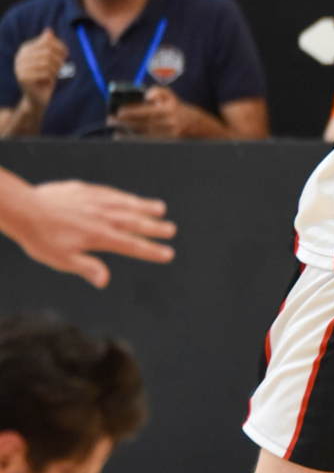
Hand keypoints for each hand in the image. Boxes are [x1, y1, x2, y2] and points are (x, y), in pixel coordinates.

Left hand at [7, 181, 175, 287]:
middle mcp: (101, 217)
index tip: (168, 253)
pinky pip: (111, 193)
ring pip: (125, 204)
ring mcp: (95, 201)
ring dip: (144, 206)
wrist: (24, 208)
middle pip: (134, 222)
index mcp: (98, 236)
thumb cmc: (41, 237)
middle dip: (154, 227)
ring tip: (160, 208)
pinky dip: (125, 196)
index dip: (151, 250)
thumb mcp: (62, 259)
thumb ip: (87, 268)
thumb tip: (105, 281)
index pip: (131, 245)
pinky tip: (131, 198)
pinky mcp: (86, 190)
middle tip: (171, 230)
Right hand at [13, 28, 67, 110]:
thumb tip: (49, 30)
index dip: (60, 47)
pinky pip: (44, 73)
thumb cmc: (46, 76)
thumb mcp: (49, 59)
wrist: (38, 96)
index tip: (66, 54)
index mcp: (26, 49)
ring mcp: (20, 67)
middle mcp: (20, 56)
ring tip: (55, 73)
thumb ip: (48, 45)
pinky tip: (48, 80)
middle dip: (59, 59)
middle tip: (62, 66)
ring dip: (55, 69)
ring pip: (46, 62)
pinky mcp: (23, 78)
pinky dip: (51, 77)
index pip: (47, 42)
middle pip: (47, 51)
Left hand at [112, 86, 193, 137]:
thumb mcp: (170, 96)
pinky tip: (125, 139)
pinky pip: (148, 142)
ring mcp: (167, 135)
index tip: (119, 111)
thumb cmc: (176, 108)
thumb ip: (158, 91)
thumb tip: (146, 95)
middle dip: (125, 122)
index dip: (132, 112)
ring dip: (128, 134)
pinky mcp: (166, 142)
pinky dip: (135, 140)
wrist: (193, 124)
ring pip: (144, 135)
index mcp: (168, 110)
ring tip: (115, 132)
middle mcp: (168, 123)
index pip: (147, 111)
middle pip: (143, 124)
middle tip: (110, 120)